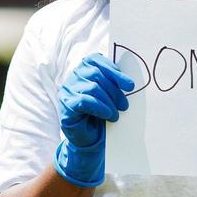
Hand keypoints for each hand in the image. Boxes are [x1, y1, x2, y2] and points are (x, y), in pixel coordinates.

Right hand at [55, 52, 133, 187]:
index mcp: (83, 69)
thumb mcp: (108, 95)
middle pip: (96, 74)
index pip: (96, 60)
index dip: (114, 71)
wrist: (87, 137)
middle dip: (115, 90)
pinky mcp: (67, 105)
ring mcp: (67, 90)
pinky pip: (85, 101)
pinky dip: (100, 108)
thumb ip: (113, 83)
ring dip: (109, 102)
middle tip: (125, 105)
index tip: (130, 85)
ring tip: (116, 114)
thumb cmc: (99, 113)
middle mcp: (73, 76)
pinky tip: (108, 115)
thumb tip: (129, 80)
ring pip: (92, 87)